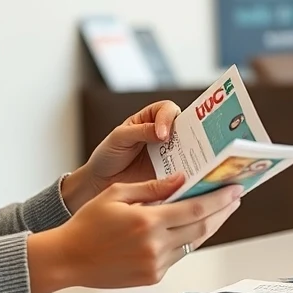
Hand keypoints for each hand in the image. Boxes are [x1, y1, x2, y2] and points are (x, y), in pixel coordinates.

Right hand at [28, 175, 241, 292]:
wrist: (69, 258)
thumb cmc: (88, 223)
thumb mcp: (117, 194)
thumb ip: (152, 187)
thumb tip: (181, 180)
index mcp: (147, 221)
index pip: (195, 209)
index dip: (219, 199)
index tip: (235, 190)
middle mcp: (155, 245)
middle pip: (201, 228)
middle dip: (222, 212)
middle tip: (235, 198)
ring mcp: (155, 264)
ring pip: (193, 244)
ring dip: (208, 227)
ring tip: (218, 211)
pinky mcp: (152, 276)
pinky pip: (178, 256)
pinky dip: (188, 241)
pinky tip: (193, 229)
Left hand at [63, 100, 181, 210]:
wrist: (101, 182)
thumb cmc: (108, 155)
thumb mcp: (119, 138)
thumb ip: (140, 131)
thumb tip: (163, 132)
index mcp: (150, 119)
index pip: (168, 109)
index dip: (168, 118)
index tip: (162, 135)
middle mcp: (163, 134)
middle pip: (185, 127)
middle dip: (190, 134)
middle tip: (187, 146)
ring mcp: (168, 154)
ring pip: (188, 150)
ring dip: (191, 155)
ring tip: (188, 164)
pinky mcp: (169, 173)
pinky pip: (182, 171)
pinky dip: (185, 174)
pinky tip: (182, 179)